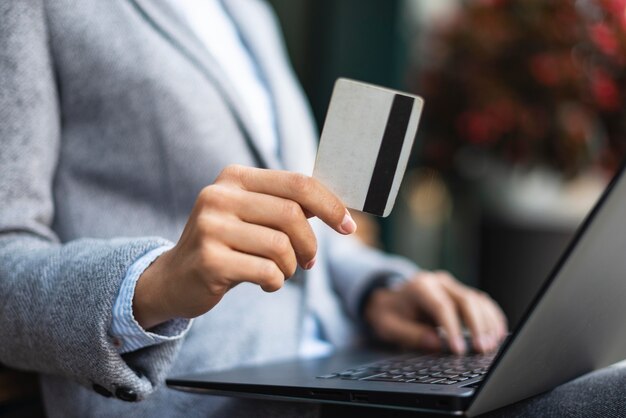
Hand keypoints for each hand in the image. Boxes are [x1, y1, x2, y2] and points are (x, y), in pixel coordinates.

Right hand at [133, 165, 356, 328]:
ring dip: (291, 266)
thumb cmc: (227, 245)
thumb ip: (286, 206)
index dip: (329, 205)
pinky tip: (266, 282)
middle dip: (310, 244)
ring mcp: (210, 227)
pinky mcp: (209, 259)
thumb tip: (337, 208)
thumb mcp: (252, 216)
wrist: (174, 278)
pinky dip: (276, 282)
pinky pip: (266, 271)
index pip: (297, 183)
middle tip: (309, 261)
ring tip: (281, 271)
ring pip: (281, 246)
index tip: (347, 226)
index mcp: (234, 178)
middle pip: (292, 214)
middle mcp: (219, 196)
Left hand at [364, 271, 506, 353]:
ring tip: (490, 346)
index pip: (441, 306)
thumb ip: (410, 334)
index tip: (459, 349)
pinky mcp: (461, 292)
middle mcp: (439, 282)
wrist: (389, 299)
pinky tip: (497, 333)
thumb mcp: (388, 325)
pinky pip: (482, 302)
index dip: (453, 328)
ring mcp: (452, 286)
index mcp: (419, 286)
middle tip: (480, 349)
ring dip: (488, 323)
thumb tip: (437, 343)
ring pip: (478, 300)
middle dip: (476, 326)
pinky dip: (492, 317)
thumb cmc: (389, 313)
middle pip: (465, 300)